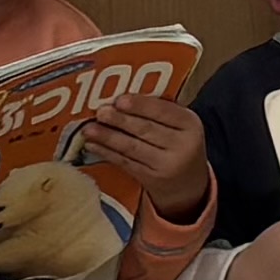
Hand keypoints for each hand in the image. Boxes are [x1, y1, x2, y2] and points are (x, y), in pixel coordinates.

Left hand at [81, 95, 214, 222]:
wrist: (189, 183)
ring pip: (133, 147)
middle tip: (100, 112)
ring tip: (89, 129)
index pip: (164, 111)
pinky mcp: (151, 179)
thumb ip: (159, 110)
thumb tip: (119, 97)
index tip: (120, 99)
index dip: (140, 105)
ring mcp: (167, 165)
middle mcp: (182, 145)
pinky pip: (125, 163)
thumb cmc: (178, 143)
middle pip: (146, 130)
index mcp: (191, 124)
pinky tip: (93, 145)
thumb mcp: (180, 124)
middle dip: (120, 120)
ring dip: (108, 137)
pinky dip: (107, 153)